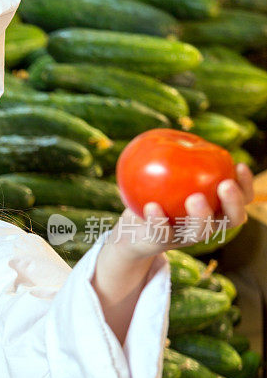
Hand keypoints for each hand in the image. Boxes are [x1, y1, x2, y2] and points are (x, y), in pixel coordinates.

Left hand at [108, 163, 254, 258]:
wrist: (131, 230)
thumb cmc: (155, 196)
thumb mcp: (167, 178)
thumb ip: (176, 161)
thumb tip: (174, 133)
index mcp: (215, 210)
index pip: (240, 200)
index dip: (245, 186)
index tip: (240, 166)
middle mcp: (206, 226)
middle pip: (231, 220)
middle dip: (232, 203)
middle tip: (224, 185)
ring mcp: (185, 238)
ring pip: (200, 232)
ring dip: (200, 215)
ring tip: (194, 197)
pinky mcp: (161, 243)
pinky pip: (161, 232)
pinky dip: (157, 219)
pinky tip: (151, 206)